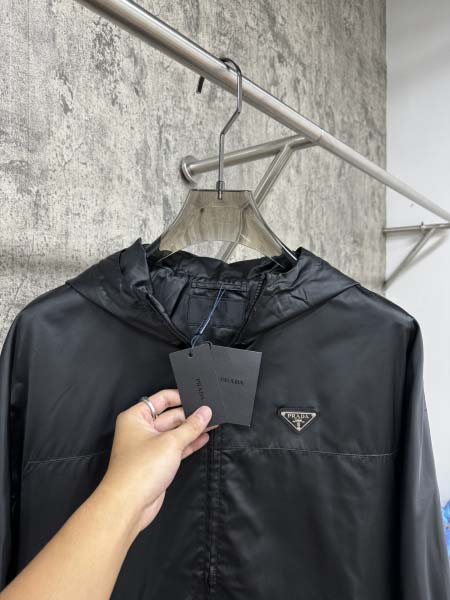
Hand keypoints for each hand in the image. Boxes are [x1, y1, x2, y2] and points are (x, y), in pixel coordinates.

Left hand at [97, 389, 212, 537]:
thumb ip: (191, 426)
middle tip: (210, 412)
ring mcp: (149, 447)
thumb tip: (205, 412)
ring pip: (174, 432)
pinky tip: (204, 438)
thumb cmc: (139, 471)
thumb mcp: (170, 443)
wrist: (129, 505)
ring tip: (213, 423)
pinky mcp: (157, 462)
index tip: (198, 396)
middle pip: (169, 416)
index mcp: (135, 417)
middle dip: (189, 415)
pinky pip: (176, 447)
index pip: (161, 399)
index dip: (180, 396)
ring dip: (192, 429)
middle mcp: (141, 430)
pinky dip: (189, 443)